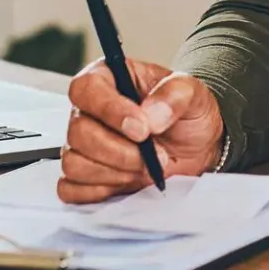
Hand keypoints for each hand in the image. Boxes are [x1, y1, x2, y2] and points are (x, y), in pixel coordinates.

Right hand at [59, 58, 224, 202]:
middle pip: (78, 132)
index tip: (142, 129)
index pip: (86, 89)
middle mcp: (88, 111)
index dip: (110, 111)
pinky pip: (72, 189)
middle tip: (156, 155)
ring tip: (145, 167)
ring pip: (74, 163)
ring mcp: (82, 145)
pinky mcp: (83, 177)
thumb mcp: (192, 93)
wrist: (196, 146)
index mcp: (107, 79)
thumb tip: (151, 115)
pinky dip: (99, 191)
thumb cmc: (186, 113)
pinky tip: (127, 181)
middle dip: (120, 151)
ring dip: (114, 173)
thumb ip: (174, 95)